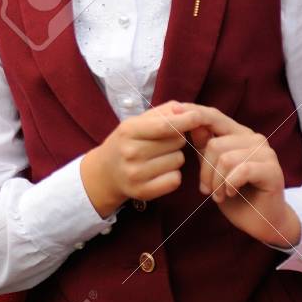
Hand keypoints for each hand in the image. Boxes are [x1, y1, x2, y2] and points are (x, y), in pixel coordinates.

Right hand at [82, 101, 206, 217]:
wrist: (104, 172)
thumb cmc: (126, 142)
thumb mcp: (136, 122)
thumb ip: (161, 113)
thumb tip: (183, 109)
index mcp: (128, 131)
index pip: (164, 126)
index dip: (184, 121)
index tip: (197, 117)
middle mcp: (130, 152)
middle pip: (176, 142)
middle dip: (177, 139)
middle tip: (162, 143)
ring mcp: (136, 174)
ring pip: (178, 160)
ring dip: (175, 157)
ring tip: (158, 157)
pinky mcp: (143, 191)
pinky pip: (175, 180)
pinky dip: (172, 175)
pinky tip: (160, 172)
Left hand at [182, 105, 301, 247]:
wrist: (259, 221)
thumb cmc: (233, 193)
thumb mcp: (212, 168)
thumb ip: (203, 146)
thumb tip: (188, 121)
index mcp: (238, 134)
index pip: (214, 116)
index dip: (193, 113)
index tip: (173, 110)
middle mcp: (253, 138)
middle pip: (215, 144)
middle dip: (205, 171)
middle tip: (207, 190)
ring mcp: (266, 153)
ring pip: (226, 159)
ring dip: (217, 182)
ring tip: (220, 195)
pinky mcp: (272, 170)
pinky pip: (241, 171)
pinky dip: (230, 185)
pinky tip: (231, 194)